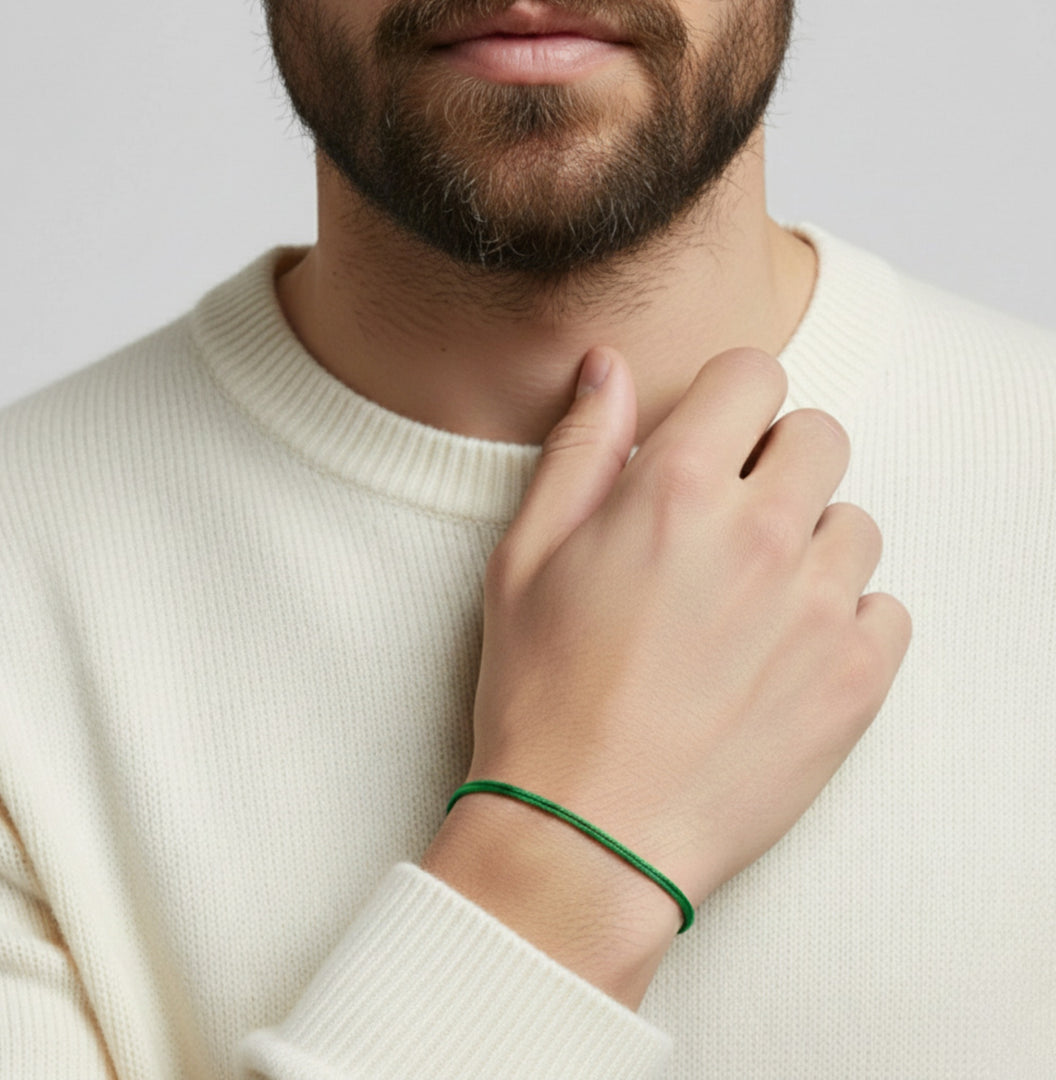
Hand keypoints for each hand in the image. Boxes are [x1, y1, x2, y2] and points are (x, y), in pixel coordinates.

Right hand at [461, 345, 910, 918]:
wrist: (587, 834)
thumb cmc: (543, 696)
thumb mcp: (525, 557)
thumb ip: (580, 449)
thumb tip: (608, 367)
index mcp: (676, 491)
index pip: (754, 376)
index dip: (729, 400)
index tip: (711, 439)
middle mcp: (762, 535)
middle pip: (819, 438)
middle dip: (774, 461)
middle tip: (726, 522)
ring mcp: (820, 609)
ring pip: (856, 521)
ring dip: (811, 541)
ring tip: (751, 599)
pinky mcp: (857, 681)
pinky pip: (887, 607)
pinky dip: (845, 617)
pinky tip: (784, 654)